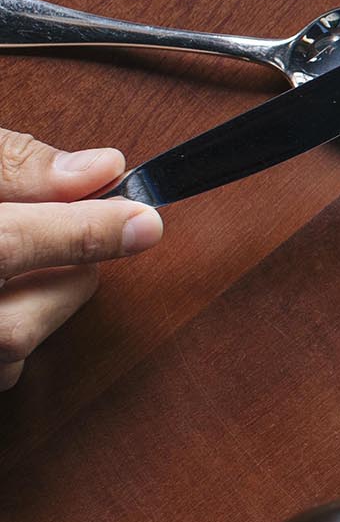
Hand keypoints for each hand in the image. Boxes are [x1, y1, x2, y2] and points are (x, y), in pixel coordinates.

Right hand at [0, 132, 162, 390]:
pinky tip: (4, 301)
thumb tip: (101, 170)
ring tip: (29, 264)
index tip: (144, 221)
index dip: (82, 233)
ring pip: (6, 357)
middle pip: (12, 325)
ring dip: (41, 313)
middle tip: (83, 233)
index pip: (5, 244)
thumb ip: (10, 164)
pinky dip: (12, 346)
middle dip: (69, 279)